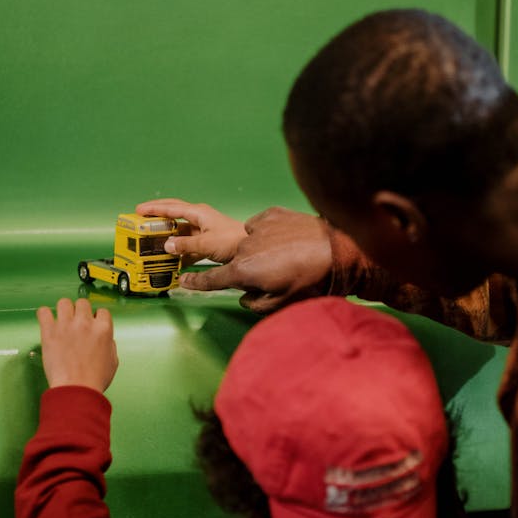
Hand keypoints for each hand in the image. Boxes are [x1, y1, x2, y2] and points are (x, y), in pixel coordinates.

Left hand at [37, 297, 117, 391]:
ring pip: (64, 302)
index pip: (102, 311)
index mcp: (103, 329)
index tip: (92, 325)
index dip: (97, 318)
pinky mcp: (49, 331)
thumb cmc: (94, 380)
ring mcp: (66, 325)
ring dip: (64, 310)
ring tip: (62, 321)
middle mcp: (85, 323)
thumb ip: (110, 346)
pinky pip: (43, 312)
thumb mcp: (113, 362)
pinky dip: (44, 315)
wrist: (76, 388)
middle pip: (83, 303)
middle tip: (76, 323)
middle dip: (80, 312)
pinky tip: (47, 321)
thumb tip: (106, 340)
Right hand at [135, 198, 247, 265]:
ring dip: (168, 238)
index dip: (154, 209)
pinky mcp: (207, 242)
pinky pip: (188, 244)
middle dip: (158, 218)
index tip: (139, 210)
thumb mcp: (205, 244)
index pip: (171, 207)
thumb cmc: (233, 241)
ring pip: (180, 232)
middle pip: (173, 216)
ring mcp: (203, 230)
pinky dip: (179, 251)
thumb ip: (184, 245)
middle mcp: (200, 218)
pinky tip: (173, 260)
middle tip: (142, 221)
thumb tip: (167, 245)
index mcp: (198, 213)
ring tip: (153, 243)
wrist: (251, 250)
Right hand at [178, 206, 332, 314]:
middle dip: (251, 268)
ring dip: (262, 249)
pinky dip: (271, 232)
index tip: (183, 281)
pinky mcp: (271, 214)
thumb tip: (244, 297)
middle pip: (238, 261)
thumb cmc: (308, 280)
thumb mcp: (279, 303)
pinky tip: (289, 239)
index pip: (212, 280)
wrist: (334, 248)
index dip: (197, 283)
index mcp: (242, 272)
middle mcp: (243, 247)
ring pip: (251, 242)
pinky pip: (264, 225)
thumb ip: (254, 303)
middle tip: (278, 273)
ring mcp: (256, 228)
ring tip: (288, 255)